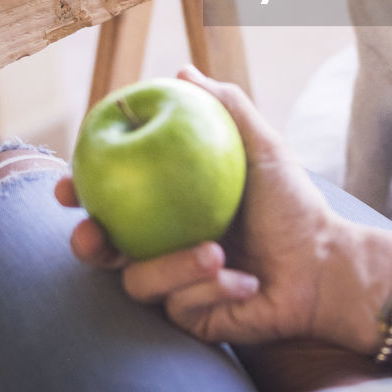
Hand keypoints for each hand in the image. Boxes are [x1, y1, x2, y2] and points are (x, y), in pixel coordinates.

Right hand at [57, 66, 391, 348]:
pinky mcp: (191, 321)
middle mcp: (161, 247)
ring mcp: (173, 287)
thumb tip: (183, 70)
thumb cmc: (294, 204)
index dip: (78, 193)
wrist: (324, 265)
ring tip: (219, 252)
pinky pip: (180, 307)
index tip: (67, 185)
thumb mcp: (262, 148)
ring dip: (176, 266)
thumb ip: (226, 108)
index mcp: (166, 208)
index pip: (110, 199)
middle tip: (94, 234)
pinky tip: (246, 282)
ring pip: (139, 283)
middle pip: (101, 251)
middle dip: (87, 243)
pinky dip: (213, 289)